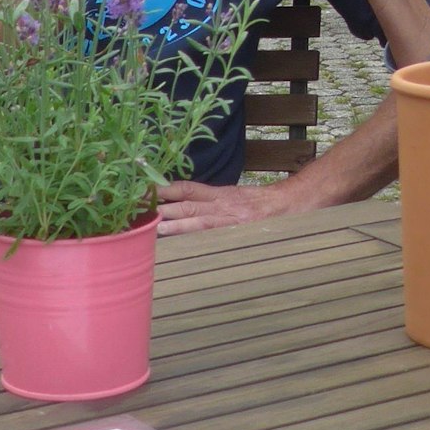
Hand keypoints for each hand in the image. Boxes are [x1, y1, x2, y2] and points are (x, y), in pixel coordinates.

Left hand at [155, 180, 295, 235]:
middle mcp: (221, 204)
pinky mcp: (238, 231)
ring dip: (173, 222)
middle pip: (186, 203)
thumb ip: (215, 203)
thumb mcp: (237, 197)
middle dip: (161, 206)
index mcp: (220, 194)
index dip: (164, 189)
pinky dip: (193, 235)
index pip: (186, 189)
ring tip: (152, 226)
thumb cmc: (266, 203)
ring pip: (195, 218)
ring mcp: (229, 218)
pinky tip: (178, 241)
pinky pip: (212, 233)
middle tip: (136, 209)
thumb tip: (188, 209)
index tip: (143, 191)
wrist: (294, 203)